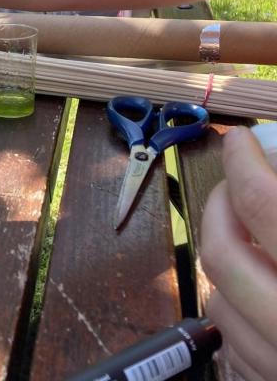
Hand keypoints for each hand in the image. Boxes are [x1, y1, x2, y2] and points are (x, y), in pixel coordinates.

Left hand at [201, 127, 276, 380]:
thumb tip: (273, 153)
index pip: (261, 202)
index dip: (244, 161)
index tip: (239, 141)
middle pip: (221, 251)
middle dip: (222, 206)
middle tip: (238, 186)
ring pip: (217, 300)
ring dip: (229, 261)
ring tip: (258, 242)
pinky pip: (233, 348)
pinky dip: (239, 313)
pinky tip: (265, 293)